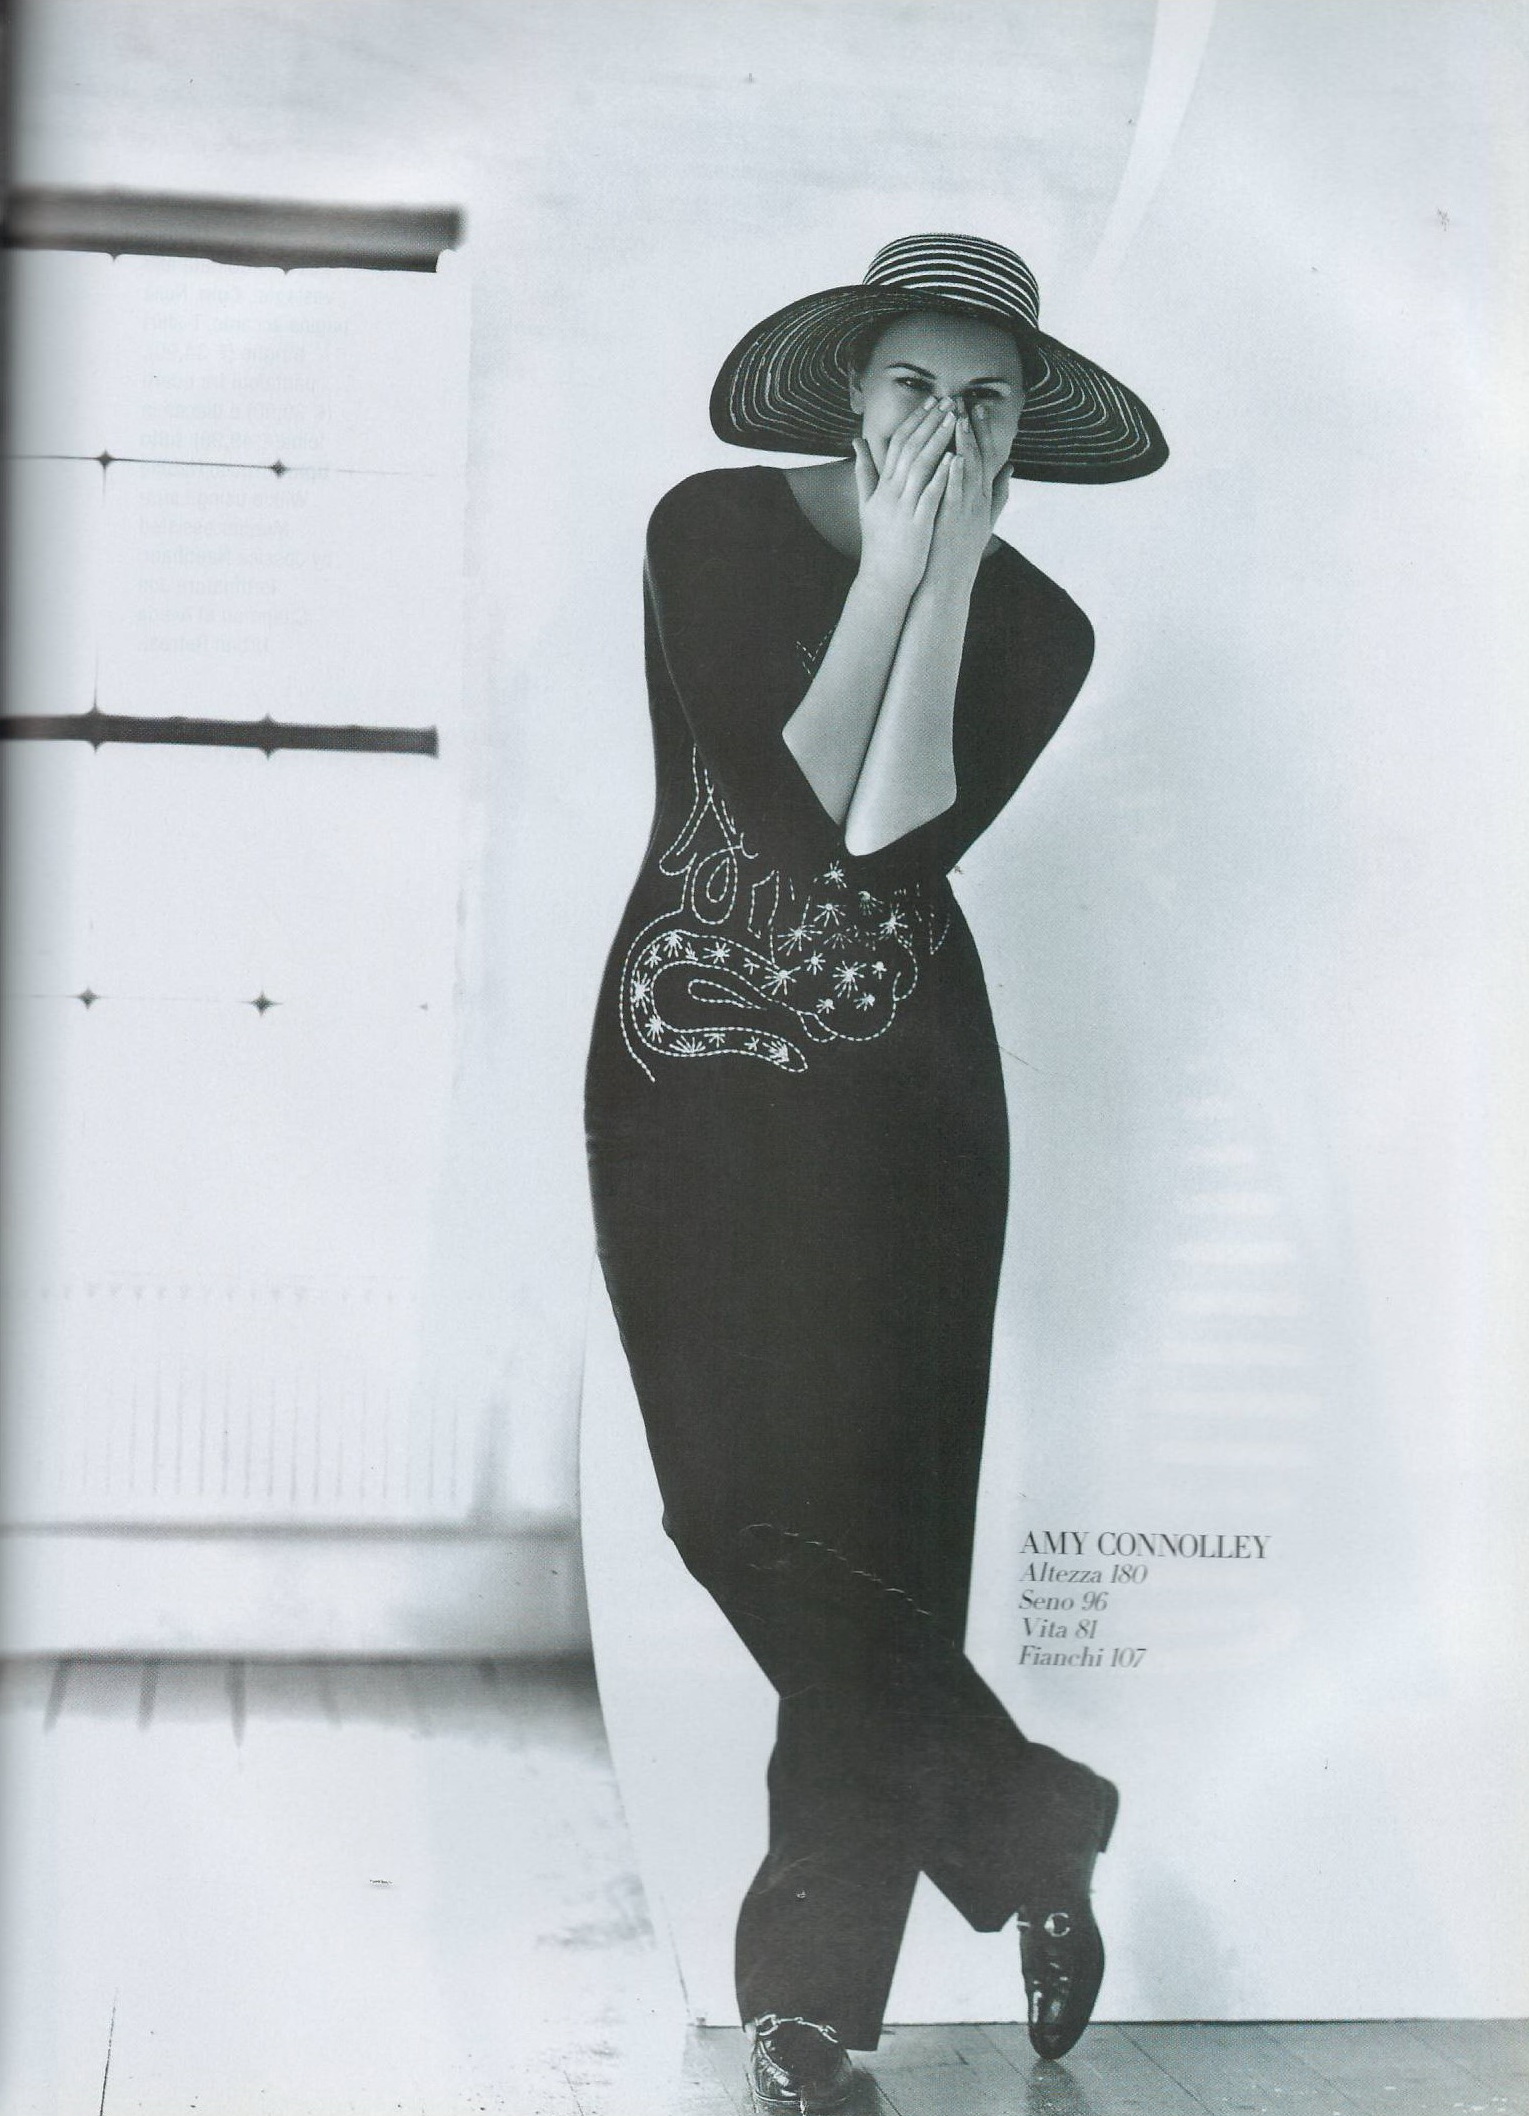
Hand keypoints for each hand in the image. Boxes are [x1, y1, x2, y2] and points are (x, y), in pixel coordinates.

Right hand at [852, 397, 955, 595]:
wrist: (882, 580)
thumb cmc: (880, 543)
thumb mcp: (867, 504)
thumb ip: (864, 472)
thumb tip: (856, 442)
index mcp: (882, 486)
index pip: (898, 443)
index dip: (915, 420)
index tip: (931, 402)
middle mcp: (891, 492)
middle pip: (910, 448)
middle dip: (930, 421)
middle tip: (949, 399)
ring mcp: (904, 508)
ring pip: (921, 466)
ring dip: (938, 440)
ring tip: (955, 418)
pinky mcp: (917, 524)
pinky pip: (930, 495)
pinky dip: (941, 476)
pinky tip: (955, 458)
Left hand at [925, 406, 1007, 588]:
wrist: (949, 582)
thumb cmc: (960, 550)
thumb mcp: (983, 520)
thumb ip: (999, 492)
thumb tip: (1010, 467)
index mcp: (984, 497)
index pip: (986, 455)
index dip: (982, 430)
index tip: (975, 406)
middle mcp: (979, 500)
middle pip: (981, 457)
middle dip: (975, 428)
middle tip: (968, 400)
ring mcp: (968, 510)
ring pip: (969, 471)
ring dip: (964, 443)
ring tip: (958, 418)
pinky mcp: (954, 522)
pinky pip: (956, 495)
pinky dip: (956, 476)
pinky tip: (953, 457)